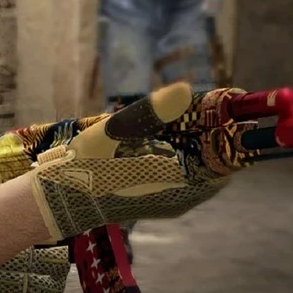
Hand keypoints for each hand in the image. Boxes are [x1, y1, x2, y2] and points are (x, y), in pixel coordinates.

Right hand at [22, 84, 256, 241]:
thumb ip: (150, 111)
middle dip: (214, 132)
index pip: (228, 155)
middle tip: (202, 106)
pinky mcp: (164, 203)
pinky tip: (166, 138)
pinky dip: (188, 154)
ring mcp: (175, 203)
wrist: (60, 202)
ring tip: (182, 119)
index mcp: (178, 183)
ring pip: (205, 167)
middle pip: (219, 159)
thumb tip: (186, 89)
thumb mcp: (113, 132)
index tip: (229, 102)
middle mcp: (183, 198)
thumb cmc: (83, 167)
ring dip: (200, 143)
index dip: (231, 127)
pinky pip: (191, 175)